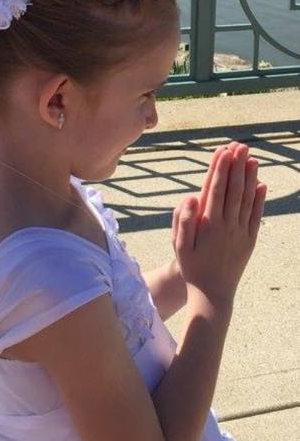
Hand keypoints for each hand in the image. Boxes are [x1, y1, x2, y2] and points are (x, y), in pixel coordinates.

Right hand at [172, 141, 263, 276]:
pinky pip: (256, 216)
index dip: (220, 168)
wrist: (213, 294)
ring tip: (252, 158)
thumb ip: (183, 220)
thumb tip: (191, 197)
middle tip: (240, 146)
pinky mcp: (250, 240)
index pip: (216, 189)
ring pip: (247, 199)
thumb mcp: (179, 246)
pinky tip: (261, 185)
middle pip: (234, 190)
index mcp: (210, 225)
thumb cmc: (192, 268)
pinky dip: (259, 199)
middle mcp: (228, 226)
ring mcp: (241, 233)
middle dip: (237, 166)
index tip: (224, 150)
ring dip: (249, 177)